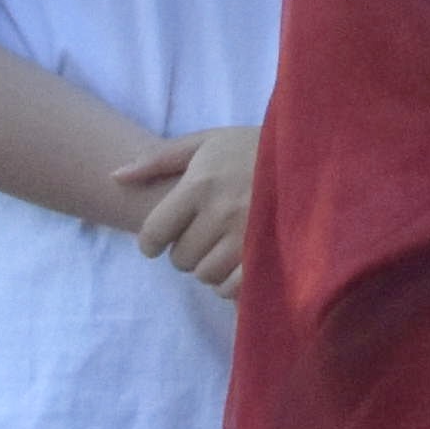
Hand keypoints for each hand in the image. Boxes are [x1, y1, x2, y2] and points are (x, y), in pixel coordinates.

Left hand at [113, 123, 256, 291]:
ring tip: (223, 245)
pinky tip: (239, 261)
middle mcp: (221, 213)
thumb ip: (159, 159)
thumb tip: (115, 177)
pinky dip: (231, 281)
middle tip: (203, 234)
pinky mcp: (270, 256)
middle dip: (185, 250)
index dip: (151, 242)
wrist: (314, 153)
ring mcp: (248, 237)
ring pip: (205, 275)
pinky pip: (233, 288)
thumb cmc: (253, 147)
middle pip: (180, 259)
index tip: (160, 240)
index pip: (154, 233)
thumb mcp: (207, 141)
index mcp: (200, 185)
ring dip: (208, 266)